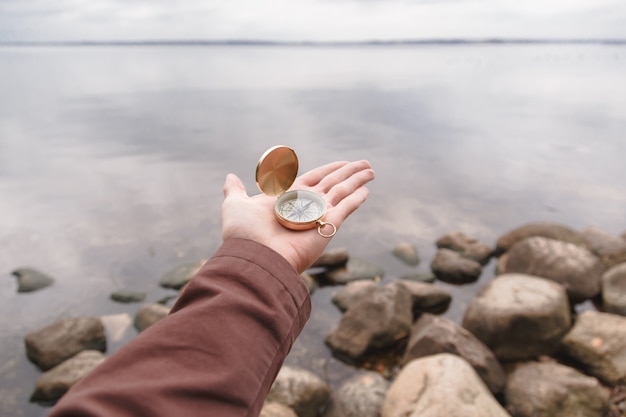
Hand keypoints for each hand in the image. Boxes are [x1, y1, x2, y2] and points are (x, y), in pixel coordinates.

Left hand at [221, 160, 374, 272]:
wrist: (255, 258)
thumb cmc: (243, 234)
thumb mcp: (235, 205)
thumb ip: (234, 191)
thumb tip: (230, 176)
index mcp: (287, 198)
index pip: (314, 178)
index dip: (329, 169)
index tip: (344, 163)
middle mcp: (305, 206)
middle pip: (333, 182)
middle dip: (349, 173)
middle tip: (366, 164)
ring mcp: (318, 216)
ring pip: (342, 192)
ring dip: (357, 181)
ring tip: (371, 171)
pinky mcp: (327, 226)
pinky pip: (345, 208)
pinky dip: (355, 199)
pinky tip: (365, 191)